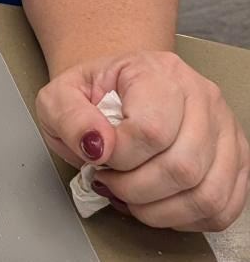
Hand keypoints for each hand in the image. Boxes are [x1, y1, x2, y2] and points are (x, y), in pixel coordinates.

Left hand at [37, 51, 248, 231]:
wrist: (119, 89)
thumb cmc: (94, 94)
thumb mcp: (60, 95)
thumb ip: (68, 116)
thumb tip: (97, 146)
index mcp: (158, 71)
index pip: (151, 131)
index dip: (119, 158)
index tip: (97, 157)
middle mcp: (203, 97)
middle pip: (182, 168)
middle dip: (135, 189)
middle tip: (109, 181)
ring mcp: (225, 130)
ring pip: (206, 195)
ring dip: (160, 210)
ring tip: (130, 196)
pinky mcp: (236, 161)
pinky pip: (223, 208)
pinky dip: (186, 219)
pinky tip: (158, 204)